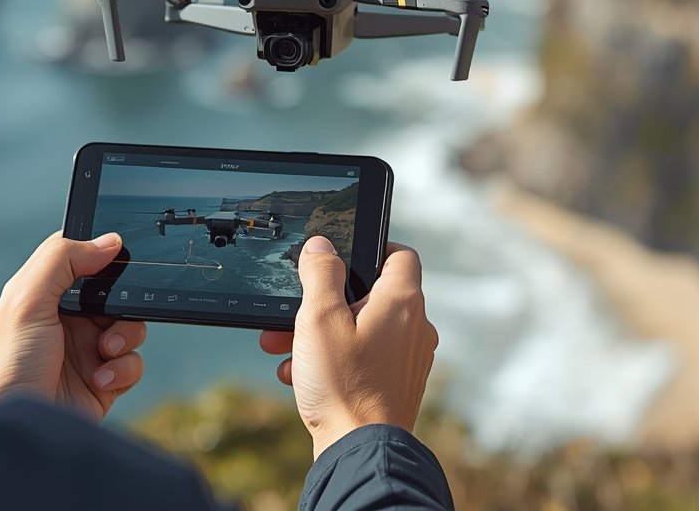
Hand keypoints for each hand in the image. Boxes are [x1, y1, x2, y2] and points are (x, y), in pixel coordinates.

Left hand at [0, 231, 146, 421]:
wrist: (16, 430)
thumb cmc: (7, 366)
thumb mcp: (27, 301)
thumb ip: (62, 260)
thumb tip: (109, 241)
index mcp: (47, 295)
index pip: (81, 259)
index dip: (101, 252)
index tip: (118, 254)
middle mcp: (69, 320)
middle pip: (115, 293)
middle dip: (123, 302)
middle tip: (112, 313)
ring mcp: (88, 351)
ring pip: (131, 327)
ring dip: (126, 337)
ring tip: (105, 351)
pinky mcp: (104, 381)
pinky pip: (133, 363)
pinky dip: (123, 369)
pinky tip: (99, 379)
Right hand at [260, 236, 437, 458]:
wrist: (359, 451)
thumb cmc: (343, 384)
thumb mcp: (319, 319)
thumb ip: (320, 274)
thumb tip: (321, 246)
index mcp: (401, 302)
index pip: (400, 254)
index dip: (372, 247)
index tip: (342, 254)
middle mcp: (414, 327)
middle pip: (370, 295)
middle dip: (324, 301)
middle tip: (293, 312)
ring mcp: (409, 358)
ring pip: (361, 329)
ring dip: (321, 333)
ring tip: (284, 346)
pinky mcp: (397, 384)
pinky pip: (364, 357)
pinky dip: (334, 358)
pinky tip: (299, 374)